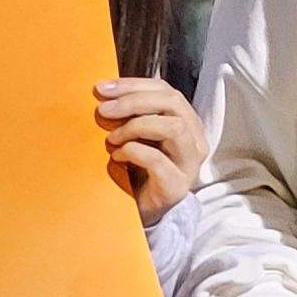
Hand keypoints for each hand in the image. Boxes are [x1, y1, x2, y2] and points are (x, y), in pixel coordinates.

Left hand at [97, 79, 202, 223]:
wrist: (144, 211)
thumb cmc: (138, 168)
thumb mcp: (136, 135)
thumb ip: (131, 114)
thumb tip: (103, 90)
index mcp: (187, 122)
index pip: (166, 90)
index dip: (133, 85)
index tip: (102, 88)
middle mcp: (195, 139)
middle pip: (173, 102)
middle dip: (133, 101)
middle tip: (104, 110)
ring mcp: (189, 163)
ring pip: (173, 127)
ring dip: (135, 126)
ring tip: (112, 138)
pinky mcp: (177, 185)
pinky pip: (157, 160)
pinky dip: (132, 152)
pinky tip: (116, 157)